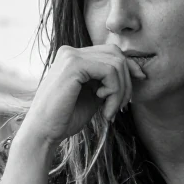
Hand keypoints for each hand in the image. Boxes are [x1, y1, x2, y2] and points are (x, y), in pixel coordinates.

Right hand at [19, 44, 146, 145]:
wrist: (43, 132)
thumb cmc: (65, 118)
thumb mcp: (93, 95)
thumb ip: (107, 81)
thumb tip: (134, 72)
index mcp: (74, 57)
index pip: (111, 52)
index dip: (129, 66)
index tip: (141, 80)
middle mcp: (71, 52)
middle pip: (116, 54)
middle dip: (127, 81)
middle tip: (122, 106)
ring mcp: (71, 56)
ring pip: (116, 63)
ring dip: (120, 91)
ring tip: (110, 111)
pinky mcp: (73, 65)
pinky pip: (109, 71)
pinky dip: (114, 92)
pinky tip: (104, 108)